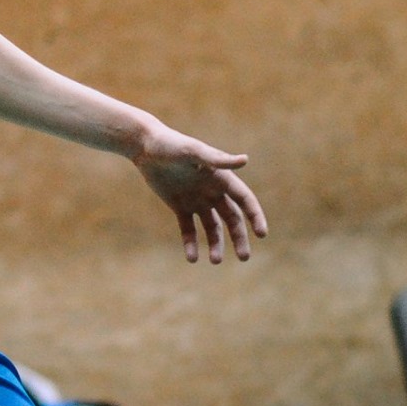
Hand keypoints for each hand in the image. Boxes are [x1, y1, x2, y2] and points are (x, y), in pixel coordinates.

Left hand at [132, 123, 268, 264]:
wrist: (145, 147)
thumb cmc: (171, 144)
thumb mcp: (193, 151)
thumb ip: (218, 159)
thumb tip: (245, 160)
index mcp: (221, 178)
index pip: (244, 200)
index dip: (255, 216)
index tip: (262, 234)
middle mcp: (212, 191)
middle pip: (232, 218)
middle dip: (239, 237)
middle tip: (244, 257)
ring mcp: (197, 200)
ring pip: (212, 227)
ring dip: (216, 244)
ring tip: (215, 261)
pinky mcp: (180, 206)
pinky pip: (189, 229)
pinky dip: (191, 244)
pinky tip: (192, 258)